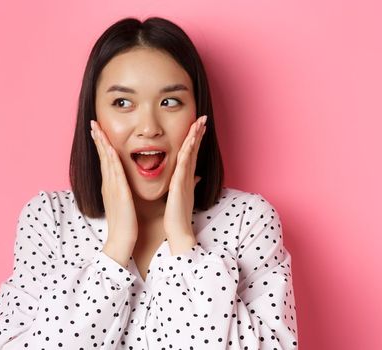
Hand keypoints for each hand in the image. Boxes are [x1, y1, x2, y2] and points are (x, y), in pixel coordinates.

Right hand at [90, 120, 138, 263]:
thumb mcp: (126, 203)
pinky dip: (111, 159)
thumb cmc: (126, 224)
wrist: (121, 241)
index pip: (106, 161)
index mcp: (112, 186)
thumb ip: (127, 191)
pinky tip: (109, 148)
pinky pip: (115, 172)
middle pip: (102, 157)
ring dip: (102, 144)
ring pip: (106, 161)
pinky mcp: (119, 193)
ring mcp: (112, 188)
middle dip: (98, 139)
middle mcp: (109, 185)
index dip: (102, 146)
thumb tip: (128, 185)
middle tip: (93, 123)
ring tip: (97, 128)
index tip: (99, 131)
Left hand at [164, 115, 206, 253]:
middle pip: (194, 150)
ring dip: (195, 138)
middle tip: (203, 118)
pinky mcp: (180, 184)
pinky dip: (187, 151)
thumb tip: (197, 177)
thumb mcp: (184, 196)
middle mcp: (188, 176)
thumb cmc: (178, 216)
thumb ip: (190, 184)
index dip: (196, 139)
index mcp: (186, 178)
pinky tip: (189, 142)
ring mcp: (185, 179)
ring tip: (199, 123)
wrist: (179, 231)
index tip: (199, 126)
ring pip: (191, 153)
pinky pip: (184, 164)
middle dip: (198, 133)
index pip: (192, 154)